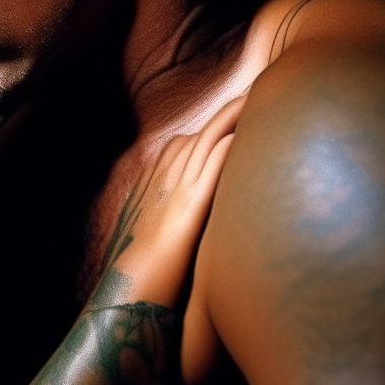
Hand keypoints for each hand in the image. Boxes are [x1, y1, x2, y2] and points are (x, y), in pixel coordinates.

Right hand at [120, 93, 244, 304]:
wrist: (129, 293)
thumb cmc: (143, 276)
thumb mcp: (156, 240)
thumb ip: (172, 224)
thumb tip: (187, 225)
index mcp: (157, 188)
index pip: (184, 145)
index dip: (211, 128)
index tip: (233, 114)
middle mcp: (165, 184)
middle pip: (198, 136)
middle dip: (225, 113)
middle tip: (254, 90)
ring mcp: (175, 195)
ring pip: (204, 145)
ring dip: (229, 118)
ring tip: (255, 97)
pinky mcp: (187, 213)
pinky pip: (206, 173)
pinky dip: (222, 151)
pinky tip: (242, 136)